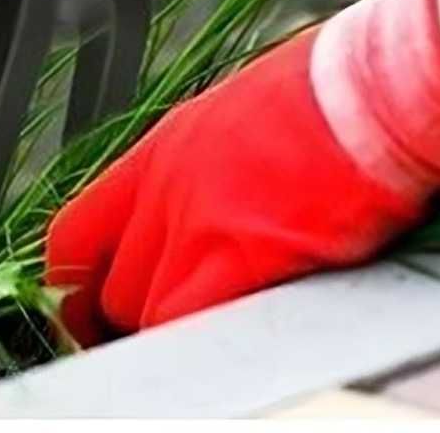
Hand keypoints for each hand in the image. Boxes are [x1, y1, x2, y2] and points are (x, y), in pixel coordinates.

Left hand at [48, 0, 439, 342]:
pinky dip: (211, 346)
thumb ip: (194, 179)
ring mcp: (198, 224)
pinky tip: (243, 341)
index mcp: (155, 156)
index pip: (76, 237)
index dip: (79, 288)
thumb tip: (194, 223)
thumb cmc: (316, 101)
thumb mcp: (225, 125)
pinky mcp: (245, 255)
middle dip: (137, 323)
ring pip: (151, 317)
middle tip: (171, 334)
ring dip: (179, 338)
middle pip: (113, 290)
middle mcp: (163, 191)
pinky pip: (198, 326)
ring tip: (216, 341)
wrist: (364, 92)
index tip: (95, 312)